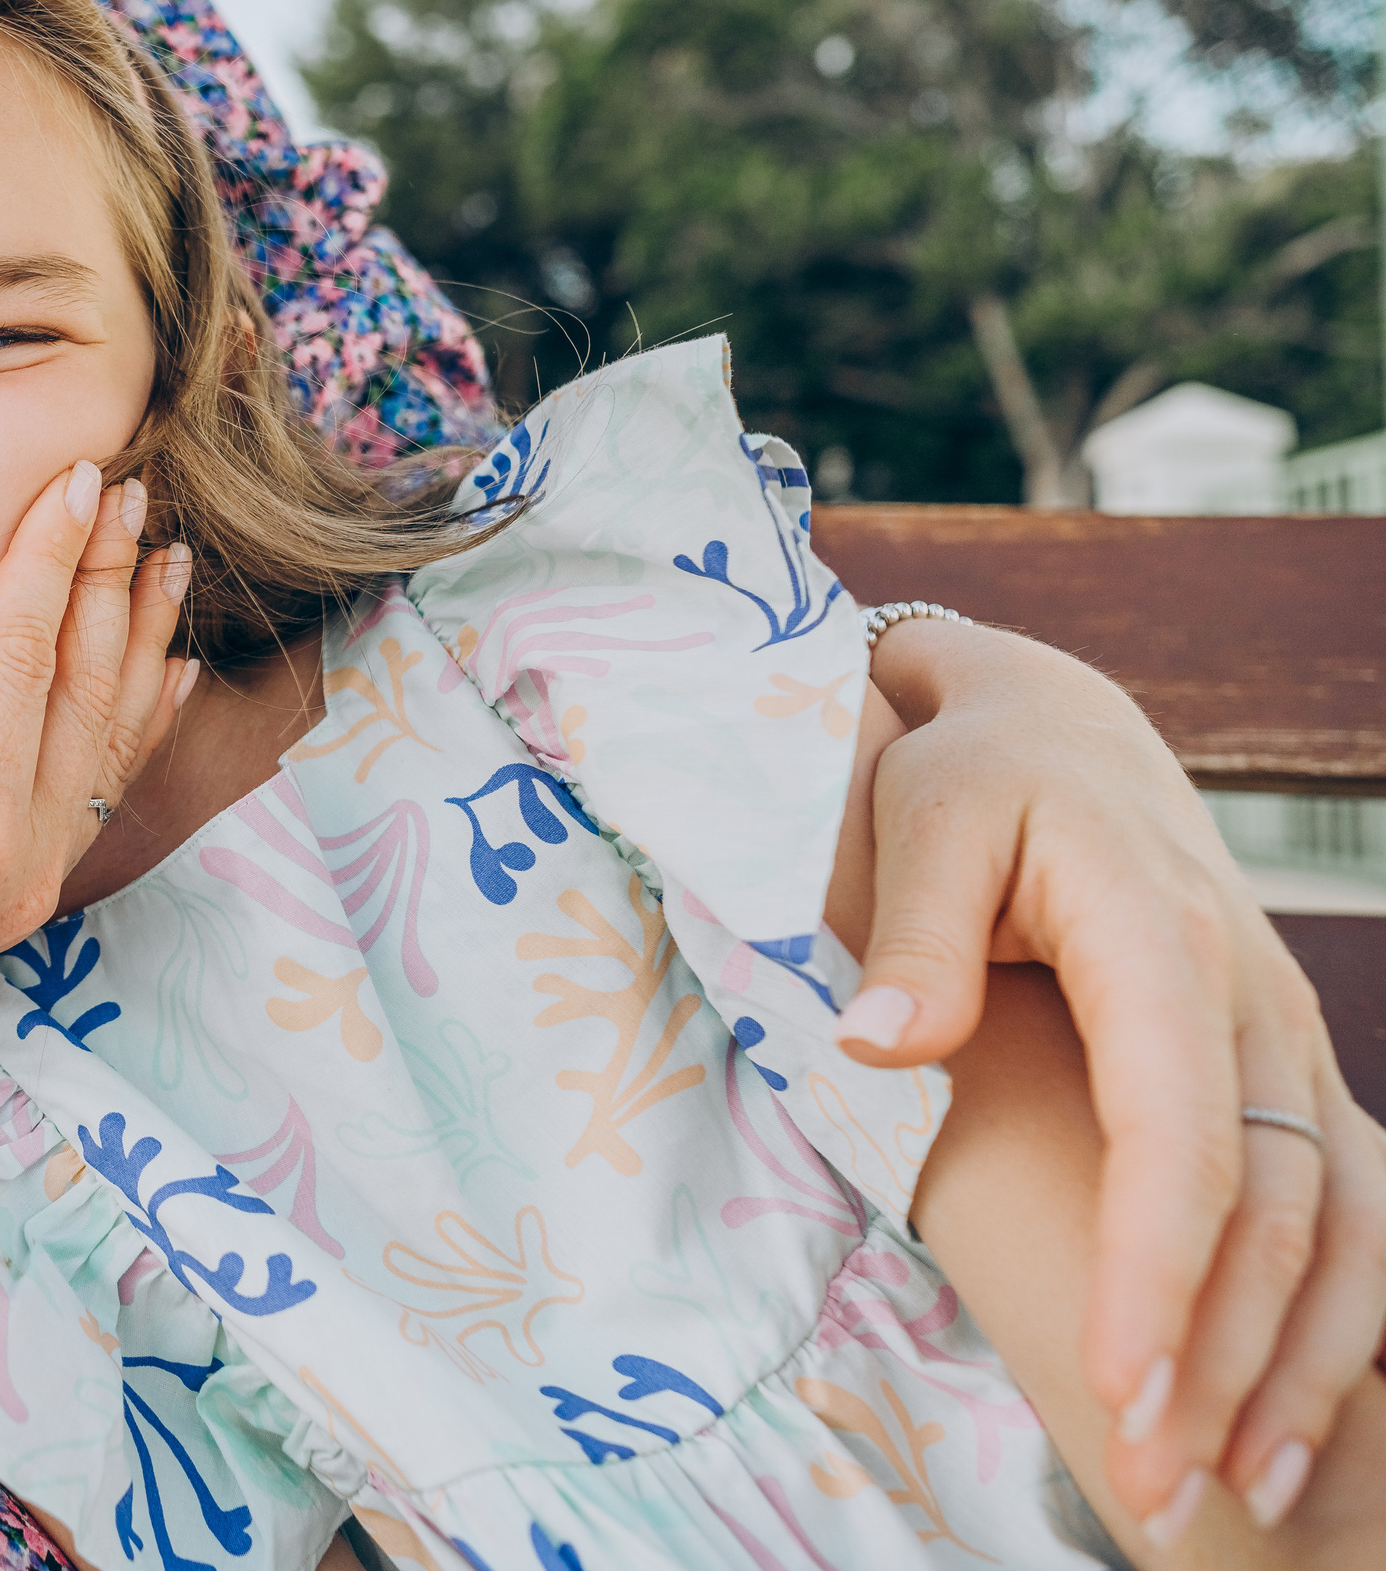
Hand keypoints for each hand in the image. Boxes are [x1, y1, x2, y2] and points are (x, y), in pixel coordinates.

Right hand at [0, 463, 188, 1131]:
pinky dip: (136, 728)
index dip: (51, 563)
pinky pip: (99, 797)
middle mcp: (14, 866)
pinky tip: (167, 674)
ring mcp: (29, 890)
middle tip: (131, 494)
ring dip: (139, 649)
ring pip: (107, 747)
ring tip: (168, 562)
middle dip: (109, 588)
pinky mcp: (25, 901)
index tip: (82, 481)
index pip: (20, 665)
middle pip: (83, 698)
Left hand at [842, 619, 1385, 1538]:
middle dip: (1214, 1362)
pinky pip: (1346, 1215)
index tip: (1122, 1388)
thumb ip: (905, 927)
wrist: (1059, 726)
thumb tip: (881, 1044)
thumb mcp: (921, 815)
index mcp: (1161, 945)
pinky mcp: (1284, 1073)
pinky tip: (1280, 1425)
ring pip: (1326, 1230)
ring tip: (1228, 1496)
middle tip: (1149, 1485)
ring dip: (1286, 1369)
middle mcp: (1252, 1005)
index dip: (1159, 1273)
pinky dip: (1330, 1325)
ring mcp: (1285, 1042)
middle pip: (1263, 1213)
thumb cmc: (972, 774)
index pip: (1180, 1139)